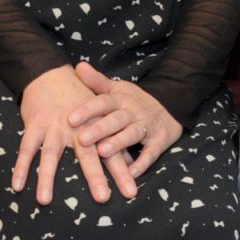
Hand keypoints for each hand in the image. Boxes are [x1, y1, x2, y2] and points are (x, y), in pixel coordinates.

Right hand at [13, 66, 137, 205]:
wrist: (51, 73)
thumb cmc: (79, 100)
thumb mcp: (99, 116)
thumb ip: (113, 140)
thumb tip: (132, 163)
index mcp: (95, 127)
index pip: (112, 152)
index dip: (122, 172)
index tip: (131, 193)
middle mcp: (76, 128)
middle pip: (87, 154)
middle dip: (95, 176)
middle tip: (103, 198)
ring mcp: (54, 126)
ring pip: (50, 154)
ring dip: (46, 178)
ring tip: (45, 201)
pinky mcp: (35, 123)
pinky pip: (26, 147)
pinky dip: (20, 167)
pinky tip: (17, 186)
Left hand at [69, 61, 182, 179]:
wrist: (169, 106)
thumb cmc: (133, 101)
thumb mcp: (116, 88)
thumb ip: (96, 81)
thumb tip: (78, 66)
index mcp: (120, 99)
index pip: (102, 102)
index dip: (87, 110)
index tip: (70, 119)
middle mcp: (132, 112)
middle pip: (115, 120)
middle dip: (99, 129)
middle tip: (82, 139)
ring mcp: (147, 126)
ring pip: (132, 134)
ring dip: (118, 143)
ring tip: (103, 152)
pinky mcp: (160, 141)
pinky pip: (151, 153)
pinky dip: (142, 164)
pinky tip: (130, 173)